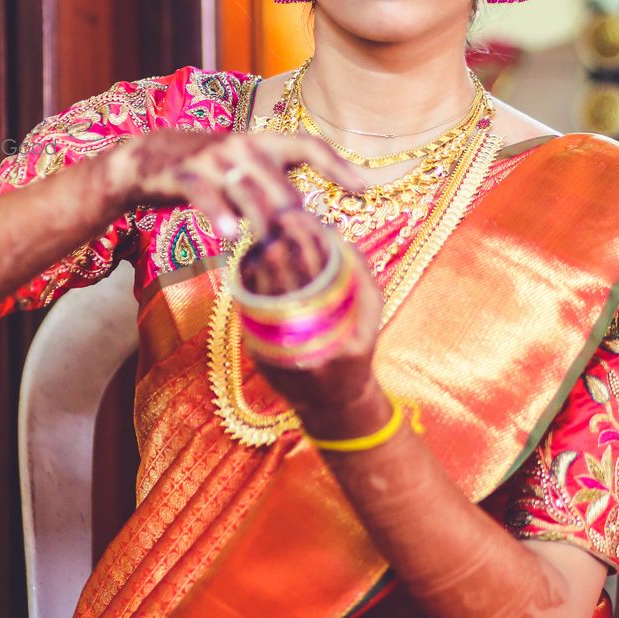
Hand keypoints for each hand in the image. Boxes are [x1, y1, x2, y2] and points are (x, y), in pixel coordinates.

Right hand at [100, 128, 364, 243]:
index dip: (337, 165)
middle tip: (310, 241)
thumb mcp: (245, 171)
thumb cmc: (208, 171)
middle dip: (296, 212)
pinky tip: (231, 237)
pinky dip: (219, 214)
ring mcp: (212, 158)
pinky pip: (204, 195)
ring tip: (275, 243)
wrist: (145, 159)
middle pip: (279, 179)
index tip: (364, 188)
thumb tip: (311, 222)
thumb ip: (274, 188)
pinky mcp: (184, 173)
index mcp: (263, 142)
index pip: (308, 146)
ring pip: (246, 189)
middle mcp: (241, 144)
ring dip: (263, 218)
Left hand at [237, 210, 383, 427]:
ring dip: (260, 260)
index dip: (308, 238)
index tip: (298, 214)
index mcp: (345, 328)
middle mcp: (313, 341)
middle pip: (289, 279)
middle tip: (272, 215)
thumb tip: (335, 234)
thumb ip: (360, 276)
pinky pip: (250, 309)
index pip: (322, 270)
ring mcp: (283, 349)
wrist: (332, 403)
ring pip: (265, 292)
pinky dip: (248, 283)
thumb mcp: (370, 316)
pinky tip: (249, 262)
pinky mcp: (260, 354)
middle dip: (279, 243)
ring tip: (260, 233)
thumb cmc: (355, 353)